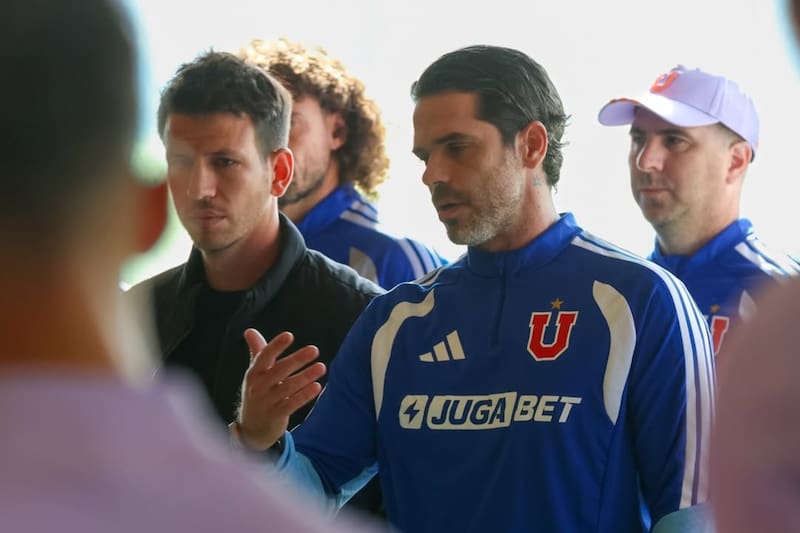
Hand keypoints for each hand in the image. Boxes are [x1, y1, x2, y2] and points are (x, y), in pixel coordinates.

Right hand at [236, 328, 325, 450]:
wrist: (251, 428)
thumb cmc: (257, 393)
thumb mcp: (255, 374)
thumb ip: (257, 352)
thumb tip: (249, 330)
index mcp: (253, 373)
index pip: (264, 357)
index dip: (276, 346)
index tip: (289, 335)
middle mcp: (258, 387)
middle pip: (279, 370)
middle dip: (297, 359)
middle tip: (314, 349)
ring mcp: (266, 402)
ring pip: (288, 387)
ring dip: (306, 376)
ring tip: (322, 367)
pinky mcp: (276, 415)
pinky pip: (291, 404)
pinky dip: (304, 395)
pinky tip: (317, 386)